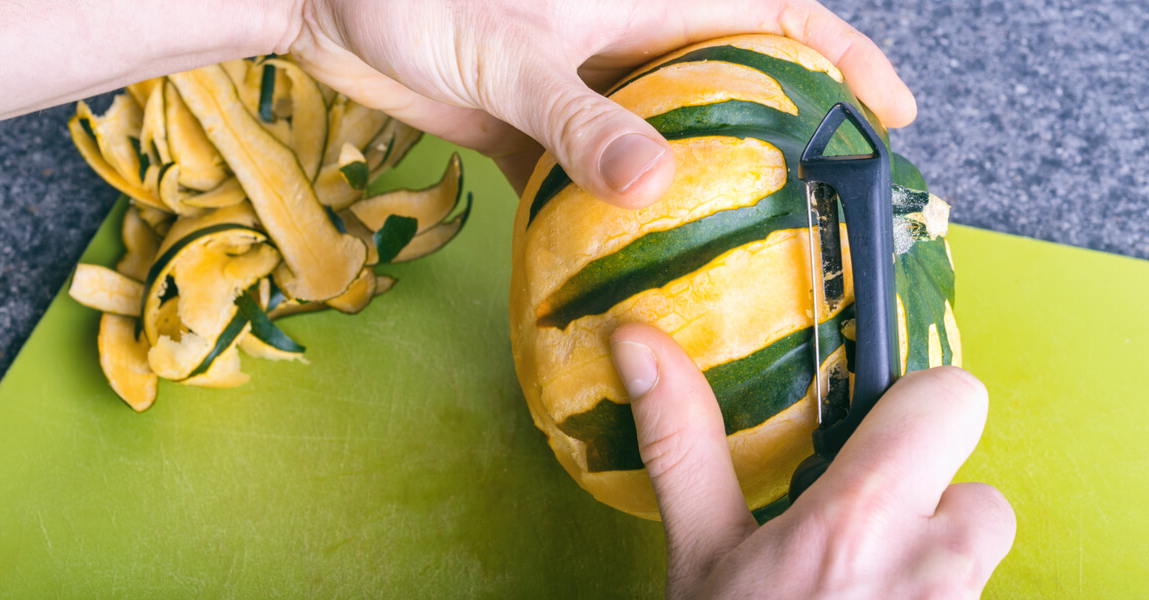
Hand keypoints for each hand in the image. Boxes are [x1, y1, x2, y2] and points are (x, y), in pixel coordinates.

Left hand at [288, 0, 916, 203]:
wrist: (324, 4)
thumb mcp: (509, 54)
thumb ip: (579, 118)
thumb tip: (651, 188)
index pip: (773, 16)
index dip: (841, 55)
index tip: (893, 111)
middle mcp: (625, 43)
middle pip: (729, 87)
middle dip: (784, 136)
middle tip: (828, 209)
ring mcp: (583, 91)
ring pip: (663, 141)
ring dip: (699, 190)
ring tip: (746, 255)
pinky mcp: (534, 133)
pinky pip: (590, 180)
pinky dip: (610, 220)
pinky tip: (633, 268)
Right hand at [609, 322, 1015, 598]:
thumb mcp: (699, 555)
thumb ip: (684, 441)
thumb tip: (637, 338)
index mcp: (861, 520)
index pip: (952, 398)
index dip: (914, 407)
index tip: (868, 435)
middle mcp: (936, 569)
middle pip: (977, 493)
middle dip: (927, 506)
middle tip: (855, 538)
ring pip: (976, 561)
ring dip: (930, 568)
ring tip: (856, 596)